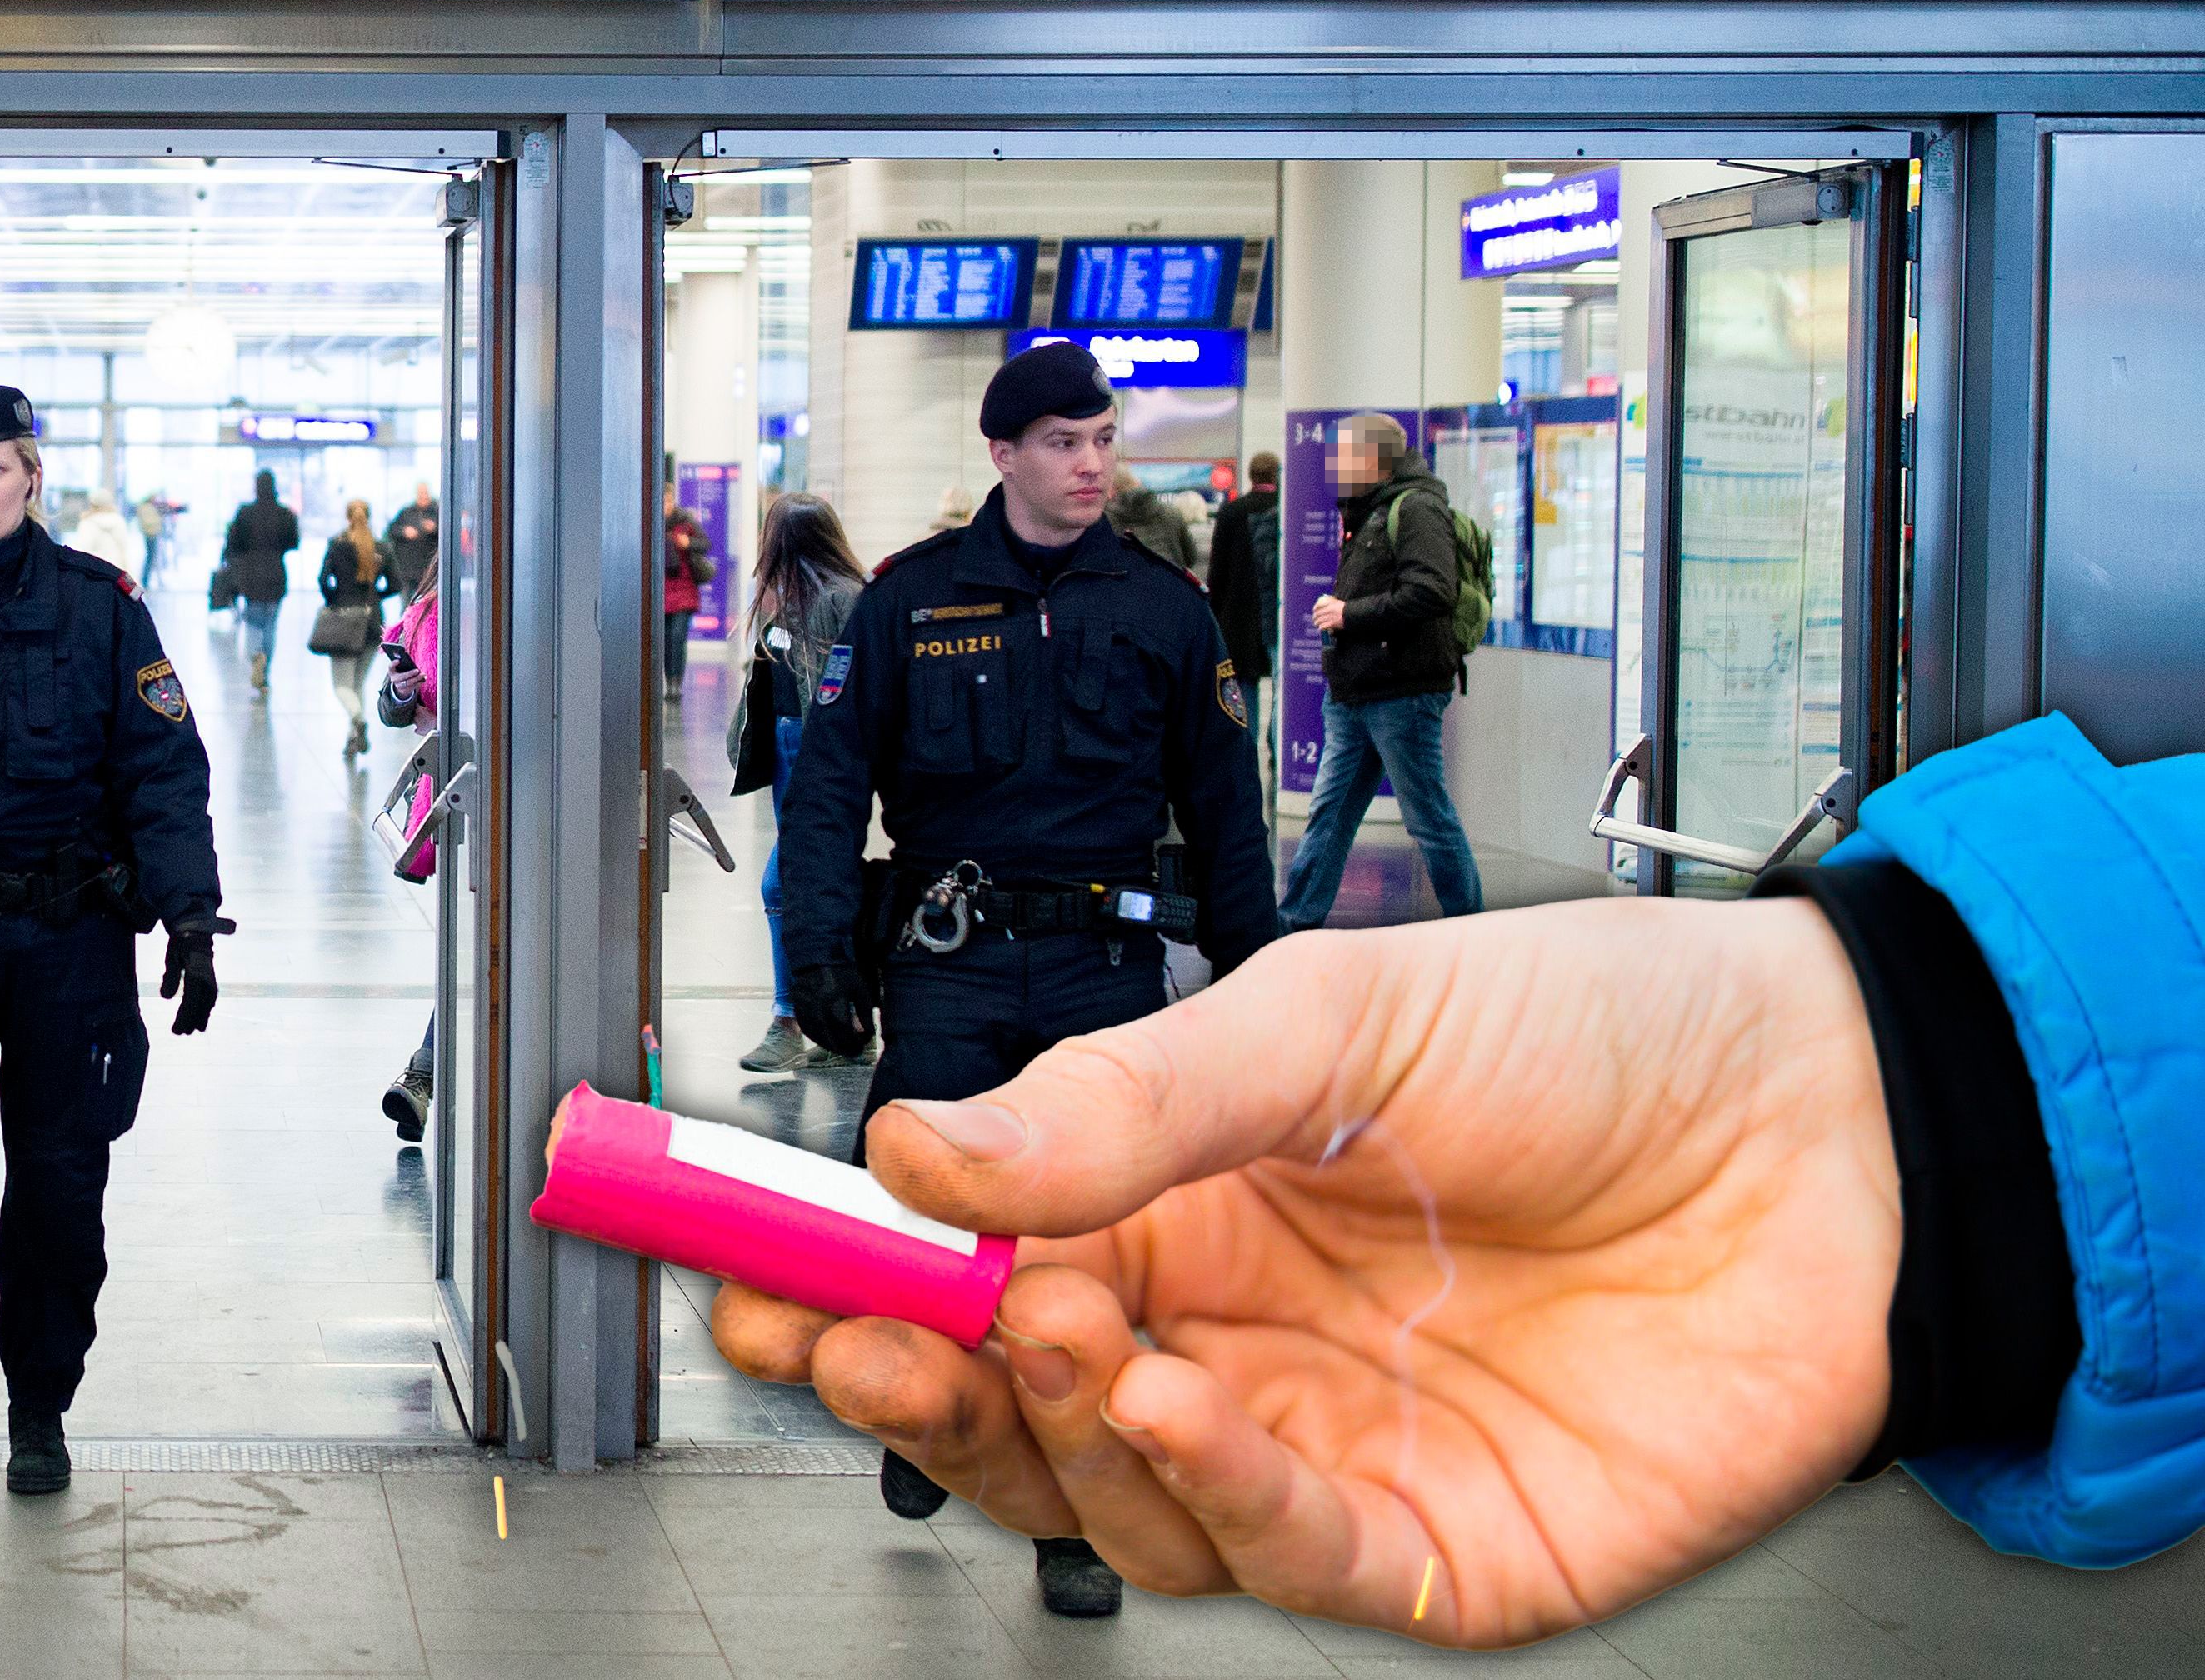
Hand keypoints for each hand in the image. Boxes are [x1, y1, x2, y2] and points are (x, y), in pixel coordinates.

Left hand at [161, 928, 219, 1036]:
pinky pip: (211, 994)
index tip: (177, 1030)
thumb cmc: (181, 940)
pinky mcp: (211, 975)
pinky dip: (207, 1006)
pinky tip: (203, 1014)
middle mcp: (206, 975)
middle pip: (202, 1003)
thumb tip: (165, 998)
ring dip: (203, 1015)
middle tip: (183, 1033)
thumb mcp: (172, 955)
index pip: (191, 999)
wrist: (196, 926)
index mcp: (196, 971)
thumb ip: (170, 976)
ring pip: (209, 1000)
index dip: (184, 1016)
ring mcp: (210, 975)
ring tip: (196, 1029)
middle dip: (193, 1019)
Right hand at [712, 899, 1898, 1647]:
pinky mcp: (1438, 1551)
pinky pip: (1280, 1558)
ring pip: (1114, 1504)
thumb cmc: (1598, 1035)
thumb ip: (1126, 1097)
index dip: (840, 1277)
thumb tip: (926, 1145)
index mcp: (1177, 1208)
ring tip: (1042, 1320)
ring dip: (1043, 1428)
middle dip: (898, 1379)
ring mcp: (1325, 1455)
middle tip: (838, 1322)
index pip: (960, 1269)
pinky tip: (1165, 1403)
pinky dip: (1200, 1490)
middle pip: (1003, 1413)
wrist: (1833, 1115)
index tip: (739, 1253)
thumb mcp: (1332, 1014)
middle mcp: (1229, 1341)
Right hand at [787, 962, 876, 1057]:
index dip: (857, 1043)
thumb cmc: (842, 975)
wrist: (816, 961)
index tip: (864, 1044)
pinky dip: (820, 1039)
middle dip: (847, 1049)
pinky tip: (829, 1038)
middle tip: (855, 1051)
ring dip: (833, 1046)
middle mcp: (818, 1012)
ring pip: (820, 1040)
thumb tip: (868, 1034)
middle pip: (833, 1042)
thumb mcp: (860, 991)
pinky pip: (808, 1032)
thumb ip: (865, 1014)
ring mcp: (806, 1013)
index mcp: (835, 1006)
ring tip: (844, 1046)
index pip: (847, 1035)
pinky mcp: (798, 1012)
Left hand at [1312, 594, 1347, 631]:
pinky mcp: (1332, 624)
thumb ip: (1332, 603)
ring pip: (1319, 620)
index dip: (1315, 607)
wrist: (1354, 615)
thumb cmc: (1347, 609)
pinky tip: (1321, 628)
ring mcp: (1331, 617)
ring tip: (1316, 624)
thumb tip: (1326, 603)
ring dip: (1317, 623)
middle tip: (1314, 619)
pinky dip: (1321, 627)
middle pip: (1318, 613)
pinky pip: (1323, 626)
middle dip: (1315, 617)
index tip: (1314, 609)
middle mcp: (1329, 610)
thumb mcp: (1339, 603)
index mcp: (1331, 603)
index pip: (1319, 605)